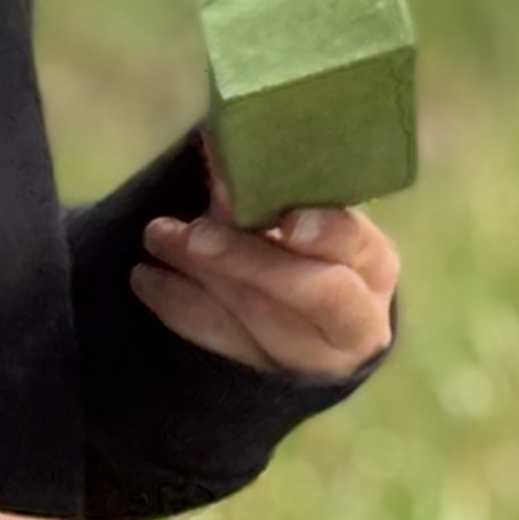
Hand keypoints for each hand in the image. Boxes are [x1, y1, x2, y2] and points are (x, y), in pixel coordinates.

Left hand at [132, 139, 400, 380]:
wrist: (322, 327)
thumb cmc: (319, 249)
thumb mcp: (312, 220)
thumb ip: (271, 192)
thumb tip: (219, 144)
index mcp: (373, 263)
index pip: (356, 247)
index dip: (326, 234)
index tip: (288, 221)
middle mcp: (355, 316)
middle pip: (311, 291)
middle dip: (249, 260)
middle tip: (193, 234)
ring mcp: (311, 354)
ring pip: (259, 317)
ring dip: (201, 273)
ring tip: (158, 236)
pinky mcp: (266, 375)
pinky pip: (218, 342)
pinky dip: (178, 307)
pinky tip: (145, 277)